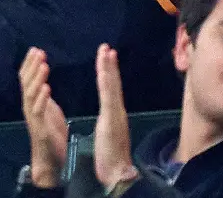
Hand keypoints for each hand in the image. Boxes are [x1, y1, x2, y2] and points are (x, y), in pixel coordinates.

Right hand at [19, 48, 66, 187]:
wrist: (50, 160)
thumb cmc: (51, 135)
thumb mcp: (48, 111)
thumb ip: (44, 97)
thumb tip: (42, 81)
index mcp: (32, 102)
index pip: (27, 79)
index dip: (30, 64)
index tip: (36, 49)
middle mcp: (29, 107)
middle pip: (27, 83)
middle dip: (32, 66)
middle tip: (39, 51)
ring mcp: (33, 117)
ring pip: (31, 94)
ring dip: (37, 78)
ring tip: (44, 64)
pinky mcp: (39, 128)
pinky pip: (38, 110)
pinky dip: (42, 98)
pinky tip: (47, 87)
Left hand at [92, 45, 135, 189]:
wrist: (118, 175)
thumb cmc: (110, 160)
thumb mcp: (107, 137)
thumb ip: (109, 126)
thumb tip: (109, 119)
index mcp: (114, 116)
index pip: (110, 90)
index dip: (108, 73)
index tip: (105, 56)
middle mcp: (117, 113)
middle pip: (113, 84)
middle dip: (109, 65)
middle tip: (106, 46)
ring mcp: (116, 117)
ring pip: (112, 88)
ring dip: (109, 69)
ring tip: (106, 51)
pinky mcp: (112, 123)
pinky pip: (109, 100)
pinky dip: (107, 85)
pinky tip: (105, 73)